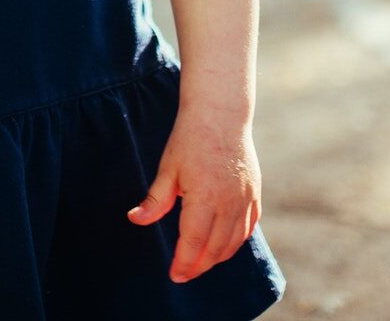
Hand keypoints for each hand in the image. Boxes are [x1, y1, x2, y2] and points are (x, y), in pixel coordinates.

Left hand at [125, 111, 262, 283]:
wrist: (221, 114)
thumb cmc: (190, 139)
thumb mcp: (168, 169)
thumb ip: (155, 200)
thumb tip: (135, 220)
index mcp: (204, 198)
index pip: (194, 243)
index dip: (184, 263)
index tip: (175, 275)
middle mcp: (228, 203)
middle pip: (215, 248)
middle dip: (199, 265)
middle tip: (184, 274)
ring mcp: (245, 199)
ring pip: (234, 242)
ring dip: (218, 257)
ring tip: (201, 263)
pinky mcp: (254, 193)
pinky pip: (248, 227)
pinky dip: (237, 242)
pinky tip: (224, 246)